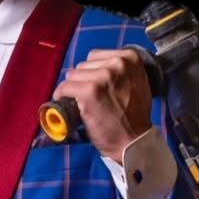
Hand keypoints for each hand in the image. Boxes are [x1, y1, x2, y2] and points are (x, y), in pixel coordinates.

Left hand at [52, 48, 151, 162]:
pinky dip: (62, 96)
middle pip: (83, 65)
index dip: (91, 72)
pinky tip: (68, 105)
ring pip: (72, 75)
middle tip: (90, 98)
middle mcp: (117, 64)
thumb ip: (120, 71)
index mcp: (130, 58)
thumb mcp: (136, 82)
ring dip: (73, 89)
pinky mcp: (89, 91)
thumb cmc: (134, 116)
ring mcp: (103, 77)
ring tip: (83, 103)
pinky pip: (65, 87)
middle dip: (83, 81)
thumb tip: (96, 67)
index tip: (94, 85)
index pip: (95, 56)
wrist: (133, 142)